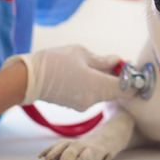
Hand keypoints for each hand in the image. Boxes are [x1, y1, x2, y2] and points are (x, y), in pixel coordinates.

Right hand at [3, 45, 125, 110]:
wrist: (27, 79)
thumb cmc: (55, 61)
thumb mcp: (82, 53)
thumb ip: (104, 60)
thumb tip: (118, 61)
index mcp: (99, 86)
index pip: (128, 88)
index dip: (132, 77)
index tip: (128, 65)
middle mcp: (94, 100)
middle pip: (116, 91)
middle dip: (118, 77)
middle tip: (113, 61)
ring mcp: (84, 105)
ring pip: (103, 92)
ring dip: (104, 80)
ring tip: (95, 63)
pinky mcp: (75, 105)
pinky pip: (91, 94)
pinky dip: (93, 85)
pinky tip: (83, 72)